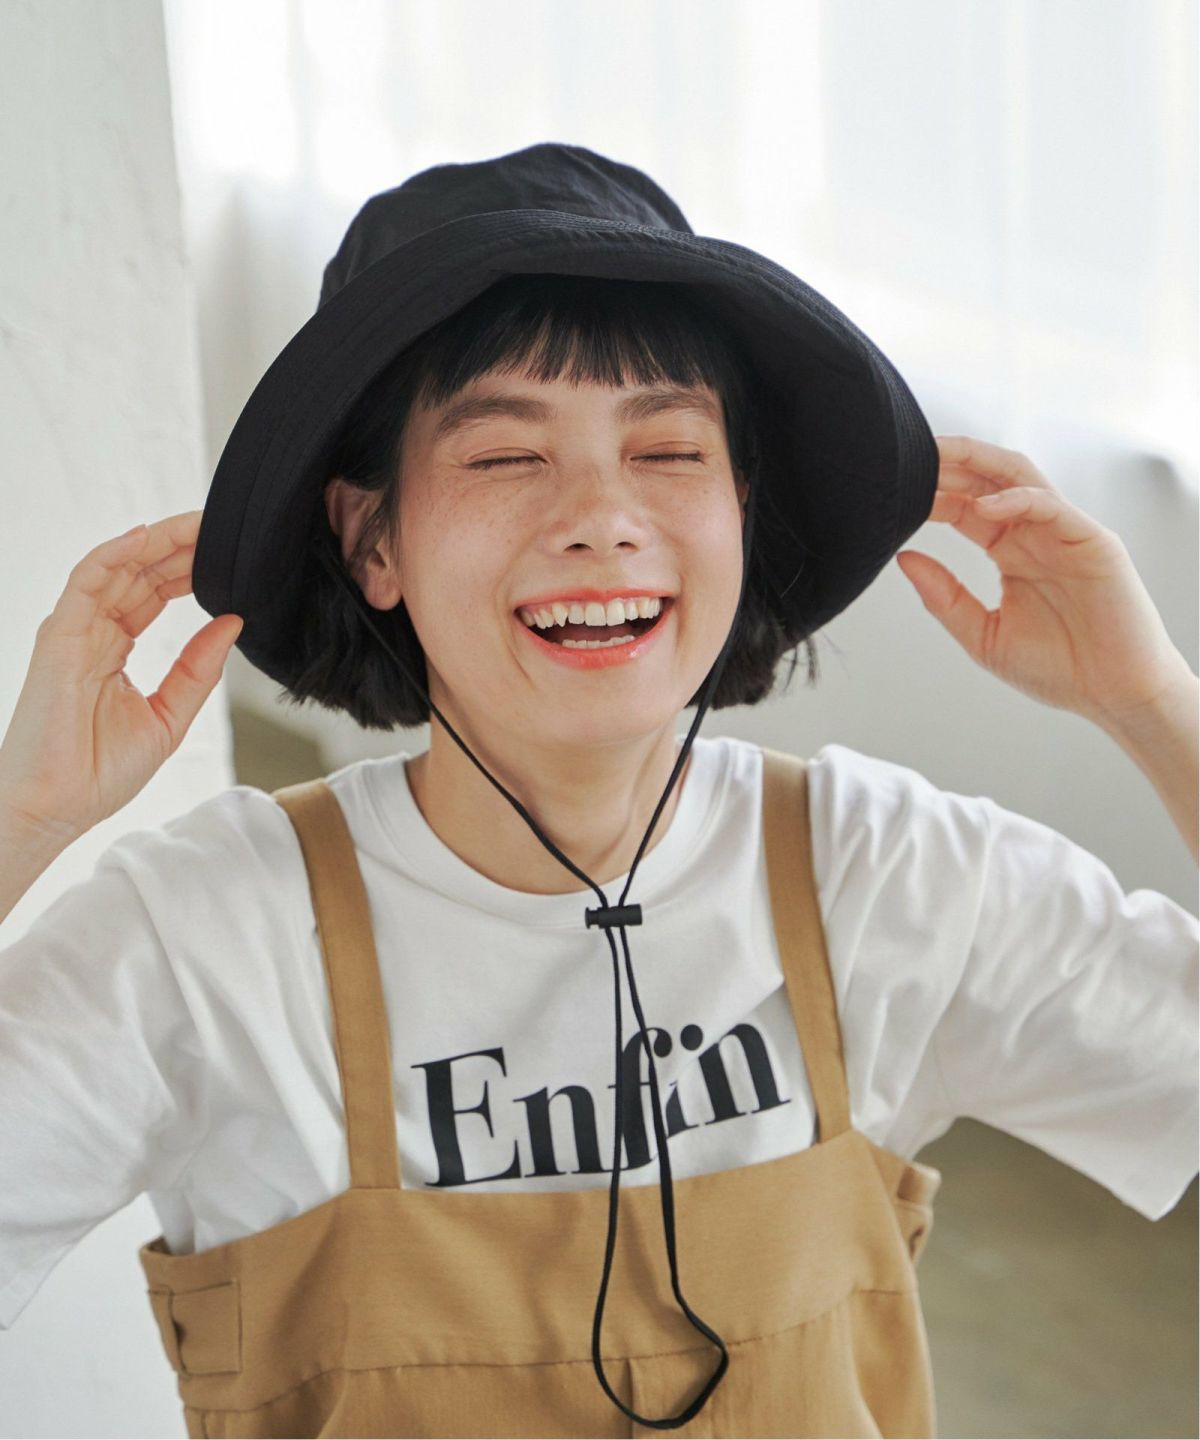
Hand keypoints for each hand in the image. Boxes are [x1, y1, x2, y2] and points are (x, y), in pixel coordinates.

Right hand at [0, 511, 242, 844]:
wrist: (58, 807)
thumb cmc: (99, 772)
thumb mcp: (169, 716)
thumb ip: (199, 670)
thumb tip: (233, 623)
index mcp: (116, 649)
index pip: (154, 593)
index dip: (187, 569)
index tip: (225, 554)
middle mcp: (93, 633)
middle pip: (138, 573)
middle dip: (179, 548)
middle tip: (219, 529)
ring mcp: (74, 631)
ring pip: (117, 567)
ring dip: (157, 542)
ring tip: (196, 525)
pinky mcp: (59, 636)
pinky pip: (85, 581)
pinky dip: (115, 554)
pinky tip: (147, 537)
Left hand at [894, 435, 1193, 727]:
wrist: (1114, 695)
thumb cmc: (1059, 669)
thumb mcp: (984, 635)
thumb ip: (944, 597)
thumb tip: (903, 558)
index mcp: (1010, 552)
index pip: (965, 507)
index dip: (932, 494)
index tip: (898, 490)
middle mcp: (1035, 535)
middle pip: (988, 480)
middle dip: (950, 464)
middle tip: (911, 456)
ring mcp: (1063, 533)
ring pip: (1020, 477)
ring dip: (979, 463)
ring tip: (942, 457)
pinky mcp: (1092, 541)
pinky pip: (1051, 506)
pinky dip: (1016, 499)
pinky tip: (983, 506)